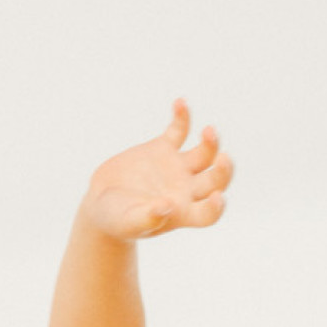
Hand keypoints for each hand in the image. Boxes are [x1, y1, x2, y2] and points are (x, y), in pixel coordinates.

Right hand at [82, 102, 232, 244]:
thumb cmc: (116, 220)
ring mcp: (178, 167)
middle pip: (215, 180)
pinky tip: (180, 103)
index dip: (216, 207)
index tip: (217, 198)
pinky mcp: (164, 149)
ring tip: (208, 131)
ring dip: (210, 142)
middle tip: (224, 159)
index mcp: (182, 213)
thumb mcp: (128, 222)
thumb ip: (147, 219)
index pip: (208, 213)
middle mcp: (186, 190)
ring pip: (205, 153)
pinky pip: (179, 130)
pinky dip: (182, 117)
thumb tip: (167, 208)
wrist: (103, 200)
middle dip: (223, 171)